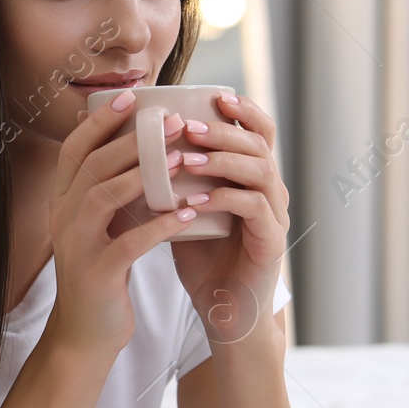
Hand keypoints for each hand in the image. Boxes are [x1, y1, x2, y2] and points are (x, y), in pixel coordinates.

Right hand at [45, 89, 198, 358]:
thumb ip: (111, 189)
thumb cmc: (103, 271)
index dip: (100, 121)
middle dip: (132, 139)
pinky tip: (187, 215)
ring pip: (103, 197)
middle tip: (172, 122)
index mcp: (62, 201)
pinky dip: (158, 226)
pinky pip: (129, 242)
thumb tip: (141, 149)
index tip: (132, 97)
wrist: (86, 333)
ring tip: (182, 158)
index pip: (74, 149)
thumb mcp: (99, 225)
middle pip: (91, 165)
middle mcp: (62, 217)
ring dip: (144, 173)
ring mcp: (76, 245)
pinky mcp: (97, 273)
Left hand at [168, 93, 289, 344]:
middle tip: (188, 127)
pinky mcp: (271, 241)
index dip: (243, 109)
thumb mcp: (186, 208)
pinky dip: (224, 199)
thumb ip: (175, 177)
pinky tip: (197, 201)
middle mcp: (271, 190)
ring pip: (260, 170)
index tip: (214, 96)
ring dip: (222, 160)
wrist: (224, 311)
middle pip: (259, 142)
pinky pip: (254, 208)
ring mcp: (275, 215)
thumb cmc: (203, 258)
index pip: (259, 129)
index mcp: (254, 177)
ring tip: (187, 160)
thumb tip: (134, 142)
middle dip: (223, 130)